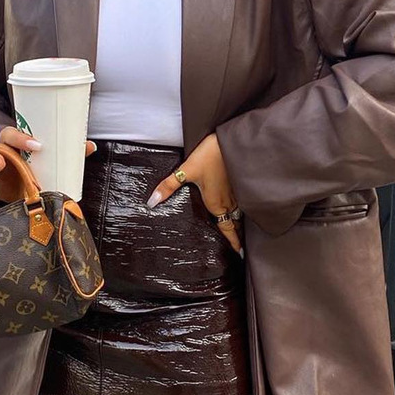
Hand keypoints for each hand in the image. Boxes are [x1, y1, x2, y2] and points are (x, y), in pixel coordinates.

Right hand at [0, 126, 97, 202]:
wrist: (31, 197)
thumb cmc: (41, 173)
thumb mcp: (54, 164)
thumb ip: (70, 154)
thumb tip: (90, 146)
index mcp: (17, 147)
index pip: (11, 134)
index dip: (21, 137)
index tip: (36, 145)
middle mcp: (3, 157)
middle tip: (2, 164)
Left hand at [146, 132, 242, 254]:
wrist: (232, 141)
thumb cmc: (210, 156)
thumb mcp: (186, 170)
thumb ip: (168, 186)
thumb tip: (152, 202)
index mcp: (216, 204)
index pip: (228, 230)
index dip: (234, 243)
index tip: (239, 254)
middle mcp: (229, 202)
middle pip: (235, 223)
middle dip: (237, 235)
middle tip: (238, 247)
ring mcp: (238, 193)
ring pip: (239, 213)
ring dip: (239, 221)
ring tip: (239, 231)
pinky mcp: (242, 183)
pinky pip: (243, 202)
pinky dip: (242, 208)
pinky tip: (238, 206)